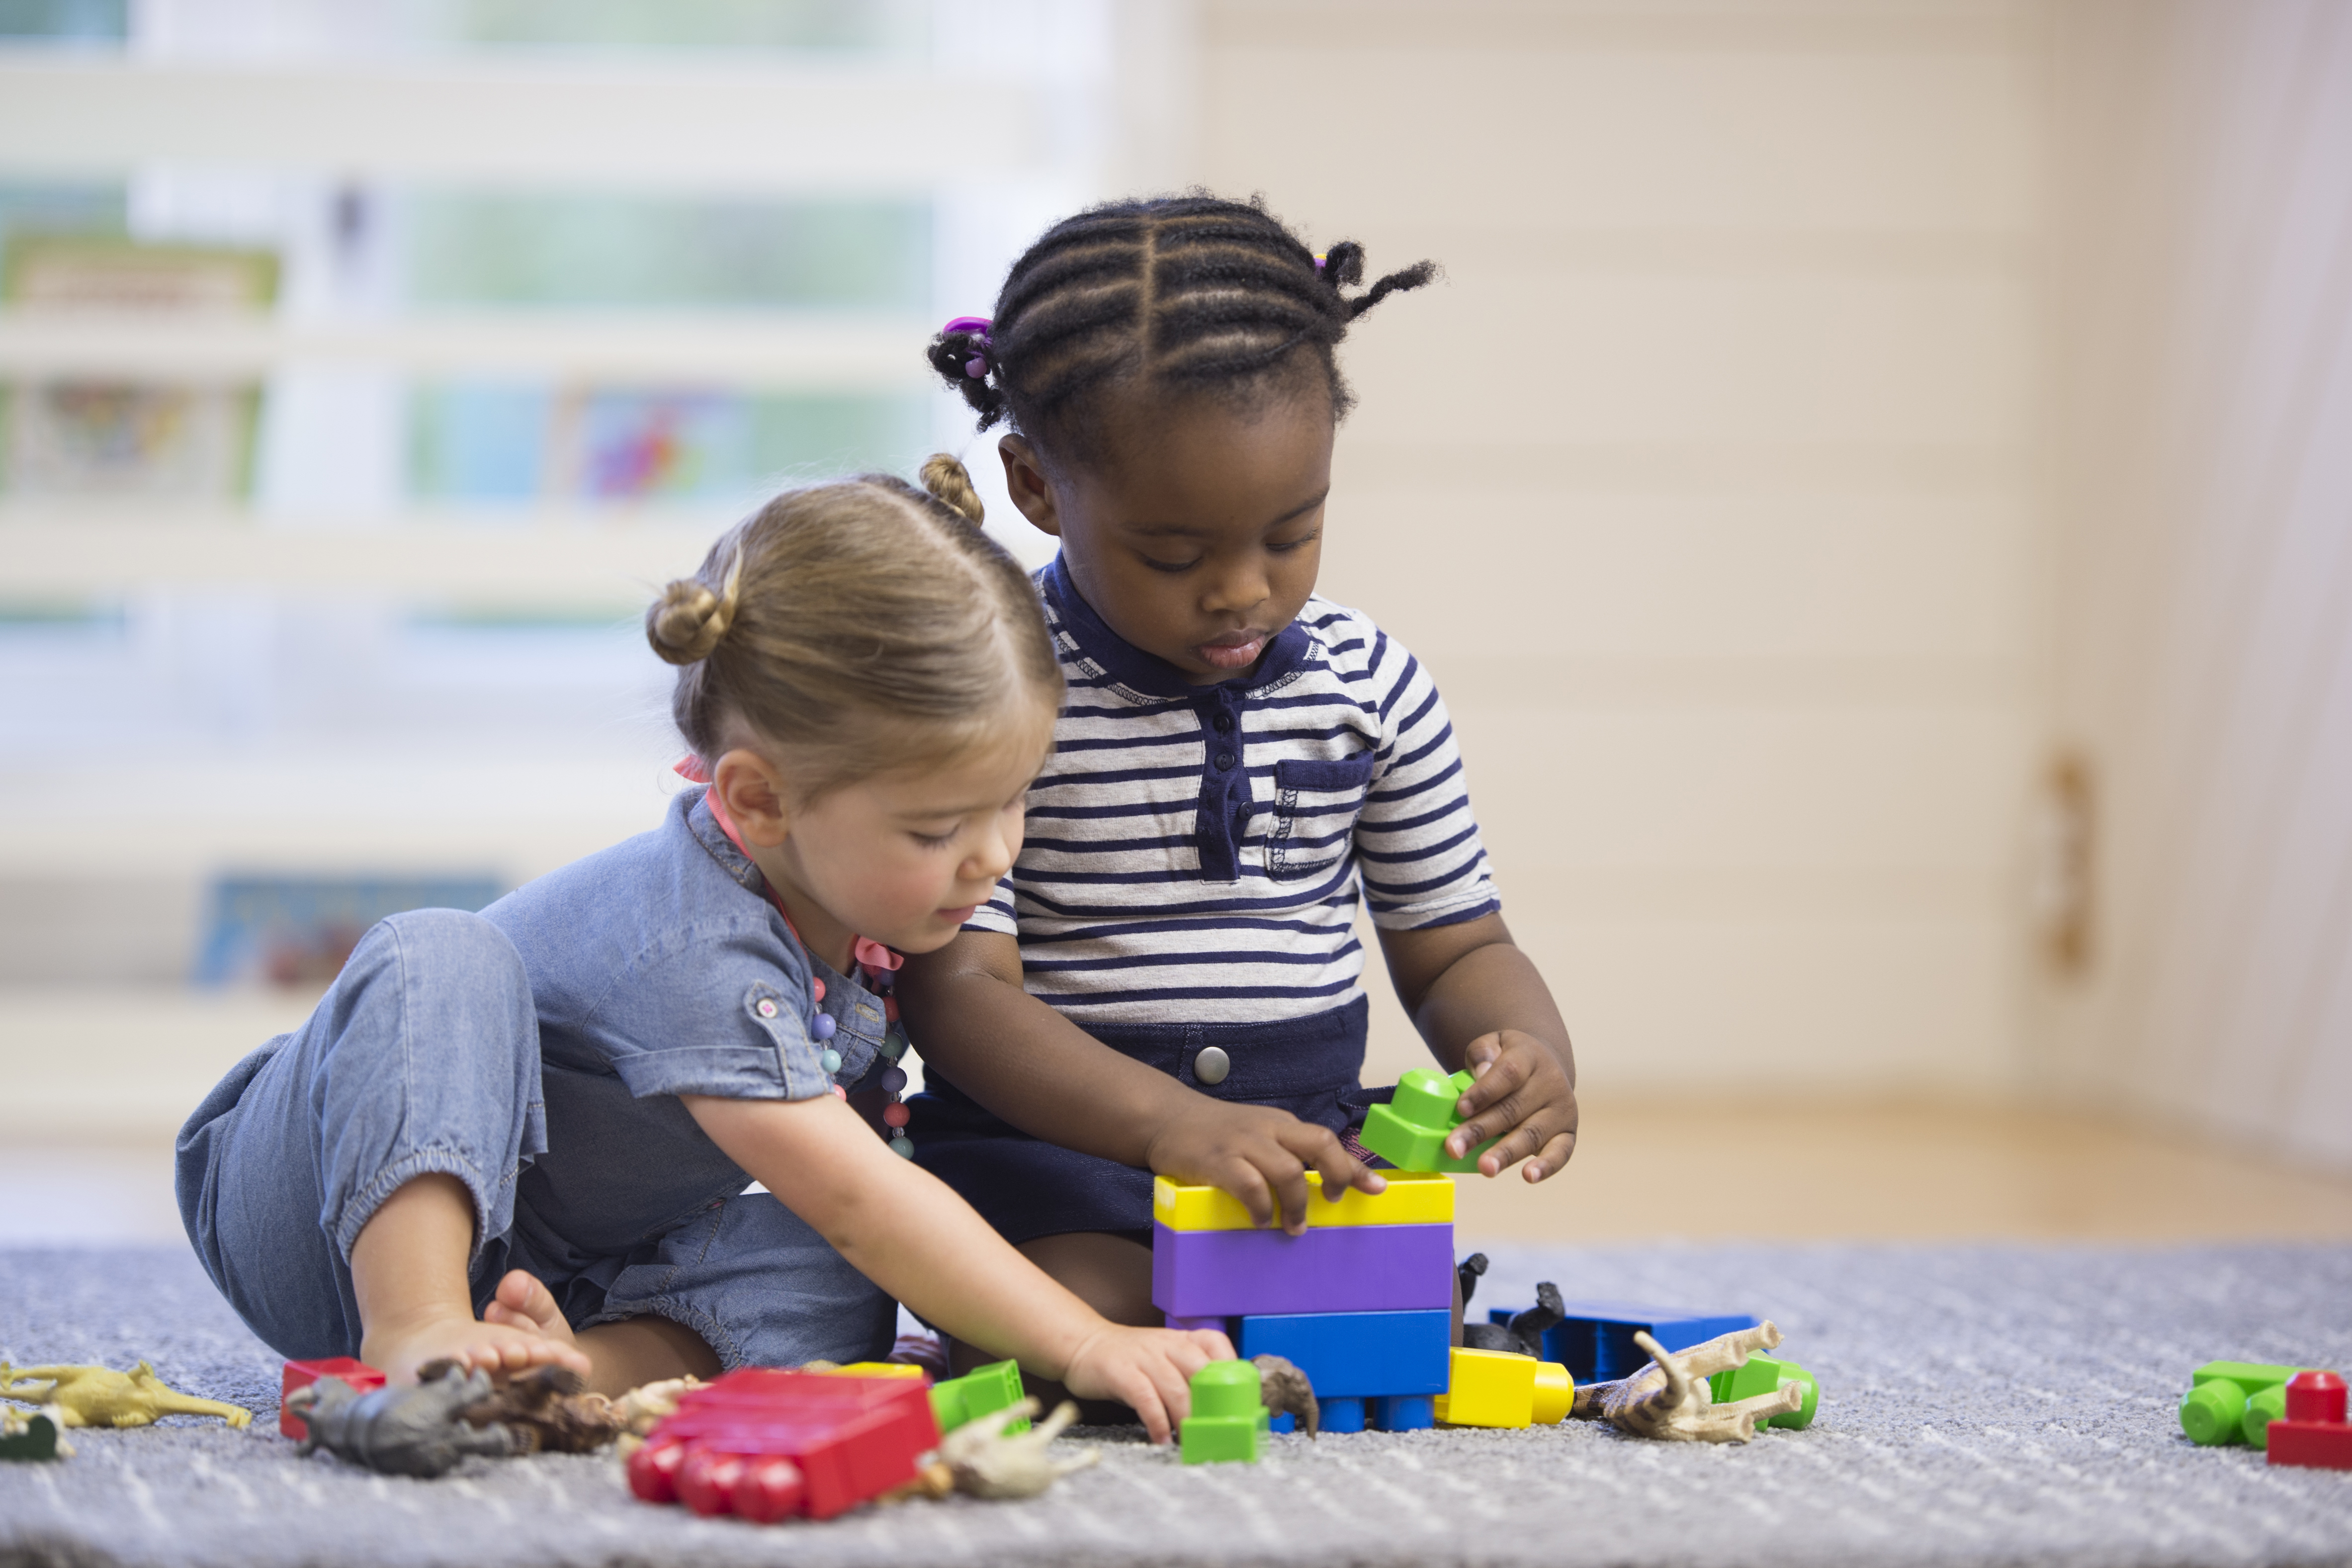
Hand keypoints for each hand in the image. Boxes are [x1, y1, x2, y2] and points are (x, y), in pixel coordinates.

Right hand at [1058, 1324, 1233, 1443]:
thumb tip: (1218, 1409)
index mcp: (1180, 1339)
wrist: (1084, 1345)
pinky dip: (1157, 1422)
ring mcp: (1143, 1356)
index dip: (1232, 1368)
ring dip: (1186, 1419)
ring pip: (1175, 1388)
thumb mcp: (1163, 1358)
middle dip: (1212, 1405)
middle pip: (1200, 1371)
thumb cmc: (1131, 1360)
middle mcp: (1165, 1344)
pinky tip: (1161, 1437)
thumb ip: (1187, 1376)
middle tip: (1216, 1431)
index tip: (1239, 1398)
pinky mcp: (1121, 1372)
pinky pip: (1146, 1398)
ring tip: (1189, 1441)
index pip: (1216, 1343)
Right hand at [1144, 1099, 1384, 1234]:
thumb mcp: (1259, 1135)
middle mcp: (1268, 1129)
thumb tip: (1323, 1185)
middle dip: (1337, 1177)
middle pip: (1319, 1144)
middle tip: (1332, 1204)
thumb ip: (1288, 1153)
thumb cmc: (1218, 1134)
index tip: (1376, 1190)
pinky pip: (1249, 1185)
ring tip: (1294, 1226)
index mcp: (1282, 1125)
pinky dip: (1261, 1207)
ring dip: (1297, 1204)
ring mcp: (1243, 1143)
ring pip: (1288, 1170)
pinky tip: (1260, 1220)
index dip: (1355, 1167)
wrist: (1167, 1118)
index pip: (1327, 1141)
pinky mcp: (1218, 1160)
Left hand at [1447, 1029, 1577, 1181]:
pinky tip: (1529, 1177)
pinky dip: (1546, 1166)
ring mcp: (1561, 1110)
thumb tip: (1480, 1076)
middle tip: (1454, 1149)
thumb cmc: (1507, 1059)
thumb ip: (1482, 1055)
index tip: (1461, 1108)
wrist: (1544, 1066)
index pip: (1507, 1073)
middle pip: (1513, 1109)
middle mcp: (1550, 1083)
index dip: (1484, 1091)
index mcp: (1529, 1057)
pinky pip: (1560, 1153)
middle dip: (1481, 1130)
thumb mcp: (1493, 1044)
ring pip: (1531, 1134)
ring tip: (1485, 1168)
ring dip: (1506, 1153)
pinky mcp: (1567, 1134)